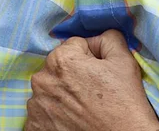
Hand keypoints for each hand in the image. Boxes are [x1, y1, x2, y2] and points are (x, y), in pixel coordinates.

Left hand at [25, 30, 158, 130]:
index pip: (74, 46)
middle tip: (92, 92)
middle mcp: (42, 80)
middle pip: (59, 66)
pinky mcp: (34, 127)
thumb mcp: (124, 60)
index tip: (99, 75)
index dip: (90, 58)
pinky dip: (54, 113)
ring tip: (83, 107)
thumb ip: (107, 37)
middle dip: (73, 74)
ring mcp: (35, 106)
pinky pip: (43, 110)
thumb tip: (96, 36)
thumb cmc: (124, 103)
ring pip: (50, 88)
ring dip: (62, 93)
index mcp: (60, 59)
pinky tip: (71, 119)